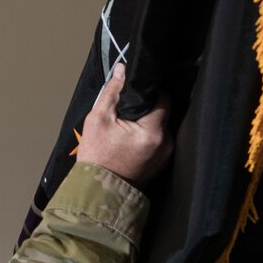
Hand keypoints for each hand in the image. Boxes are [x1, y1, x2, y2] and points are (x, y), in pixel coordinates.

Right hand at [75, 63, 171, 186]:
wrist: (98, 192)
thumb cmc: (97, 158)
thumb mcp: (98, 119)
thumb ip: (113, 91)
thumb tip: (123, 70)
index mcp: (153, 131)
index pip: (163, 97)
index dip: (150, 90)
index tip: (135, 92)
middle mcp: (166, 143)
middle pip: (162, 112)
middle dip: (146, 108)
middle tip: (125, 112)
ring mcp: (165, 155)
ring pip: (159, 126)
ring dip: (145, 122)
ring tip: (125, 128)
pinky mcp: (161, 163)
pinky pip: (157, 140)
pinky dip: (146, 137)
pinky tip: (129, 141)